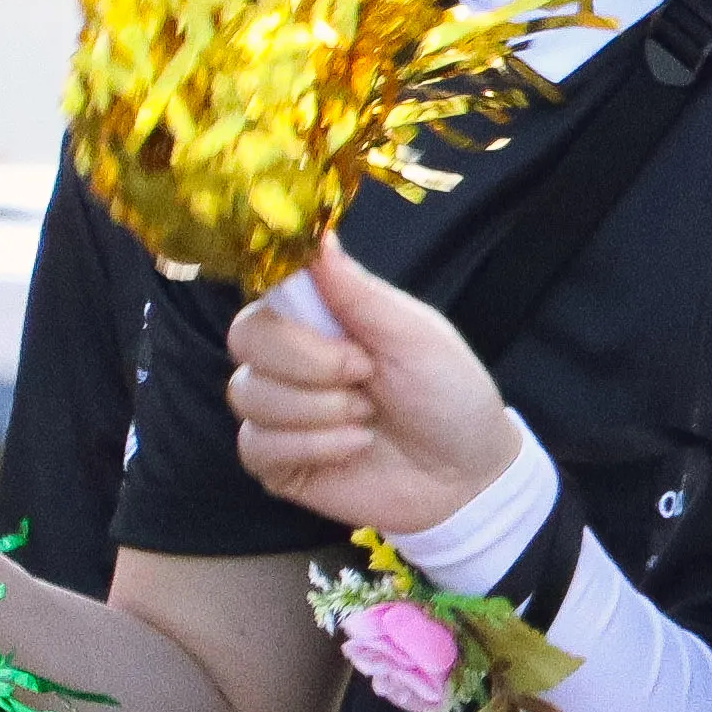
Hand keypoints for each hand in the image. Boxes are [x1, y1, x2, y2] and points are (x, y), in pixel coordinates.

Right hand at [225, 239, 523, 539]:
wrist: (467, 474)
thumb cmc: (448, 394)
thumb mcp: (416, 335)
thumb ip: (360, 292)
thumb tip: (318, 237)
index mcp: (319, 318)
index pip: (265, 297)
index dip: (298, 321)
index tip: (353, 340)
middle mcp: (287, 359)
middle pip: (244, 339)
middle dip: (312, 365)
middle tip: (366, 377)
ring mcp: (276, 409)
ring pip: (248, 394)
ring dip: (320, 410)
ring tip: (368, 417)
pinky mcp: (274, 459)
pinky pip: (257, 445)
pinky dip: (315, 447)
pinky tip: (356, 446)